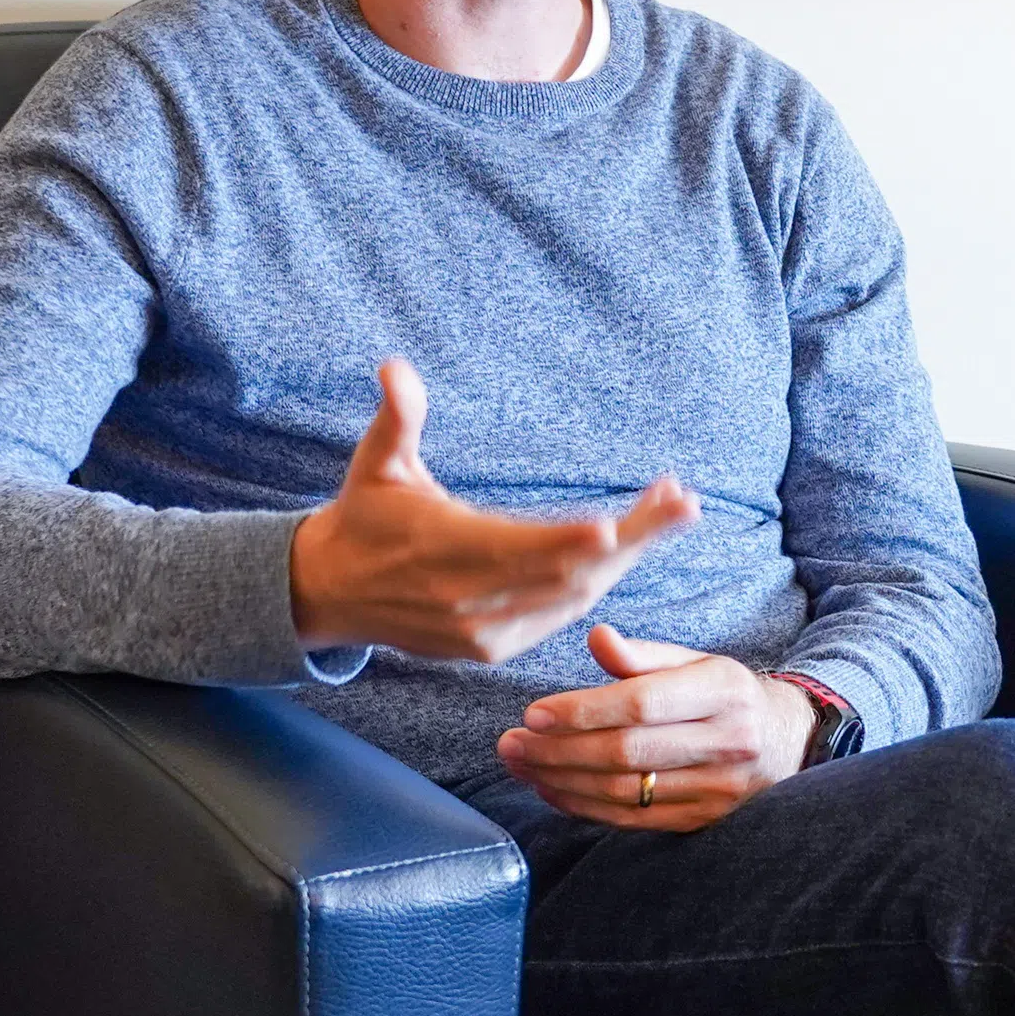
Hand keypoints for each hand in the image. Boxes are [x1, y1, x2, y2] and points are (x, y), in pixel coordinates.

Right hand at [291, 360, 697, 662]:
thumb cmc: (363, 516)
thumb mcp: (375, 463)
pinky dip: (595, 586)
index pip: (520, 548)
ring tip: (670, 515)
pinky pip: (558, 617)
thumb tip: (395, 367)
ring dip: (626, 559)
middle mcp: (469, 598)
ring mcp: (484, 630)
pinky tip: (624, 550)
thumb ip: (397, 417)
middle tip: (684, 503)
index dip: (570, 540)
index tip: (616, 523)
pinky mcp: (491, 648)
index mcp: (446, 548)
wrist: (330, 592)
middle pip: (568, 573)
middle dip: (633, 539)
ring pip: (573, 599)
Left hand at [496, 624, 815, 830]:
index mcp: (723, 691)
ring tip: (520, 765)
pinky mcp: (705, 821)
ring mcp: (719, 790)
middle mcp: (727, 742)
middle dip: (558, 750)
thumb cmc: (723, 693)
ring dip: (561, 781)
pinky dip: (585, 807)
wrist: (786, 742)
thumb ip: (642, 654)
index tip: (532, 712)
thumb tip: (597, 637)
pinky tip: (551, 790)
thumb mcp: (694, 661)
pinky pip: (634, 819)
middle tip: (510, 743)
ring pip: (624, 791)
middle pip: (626, 752)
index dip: (582, 710)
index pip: (642, 703)